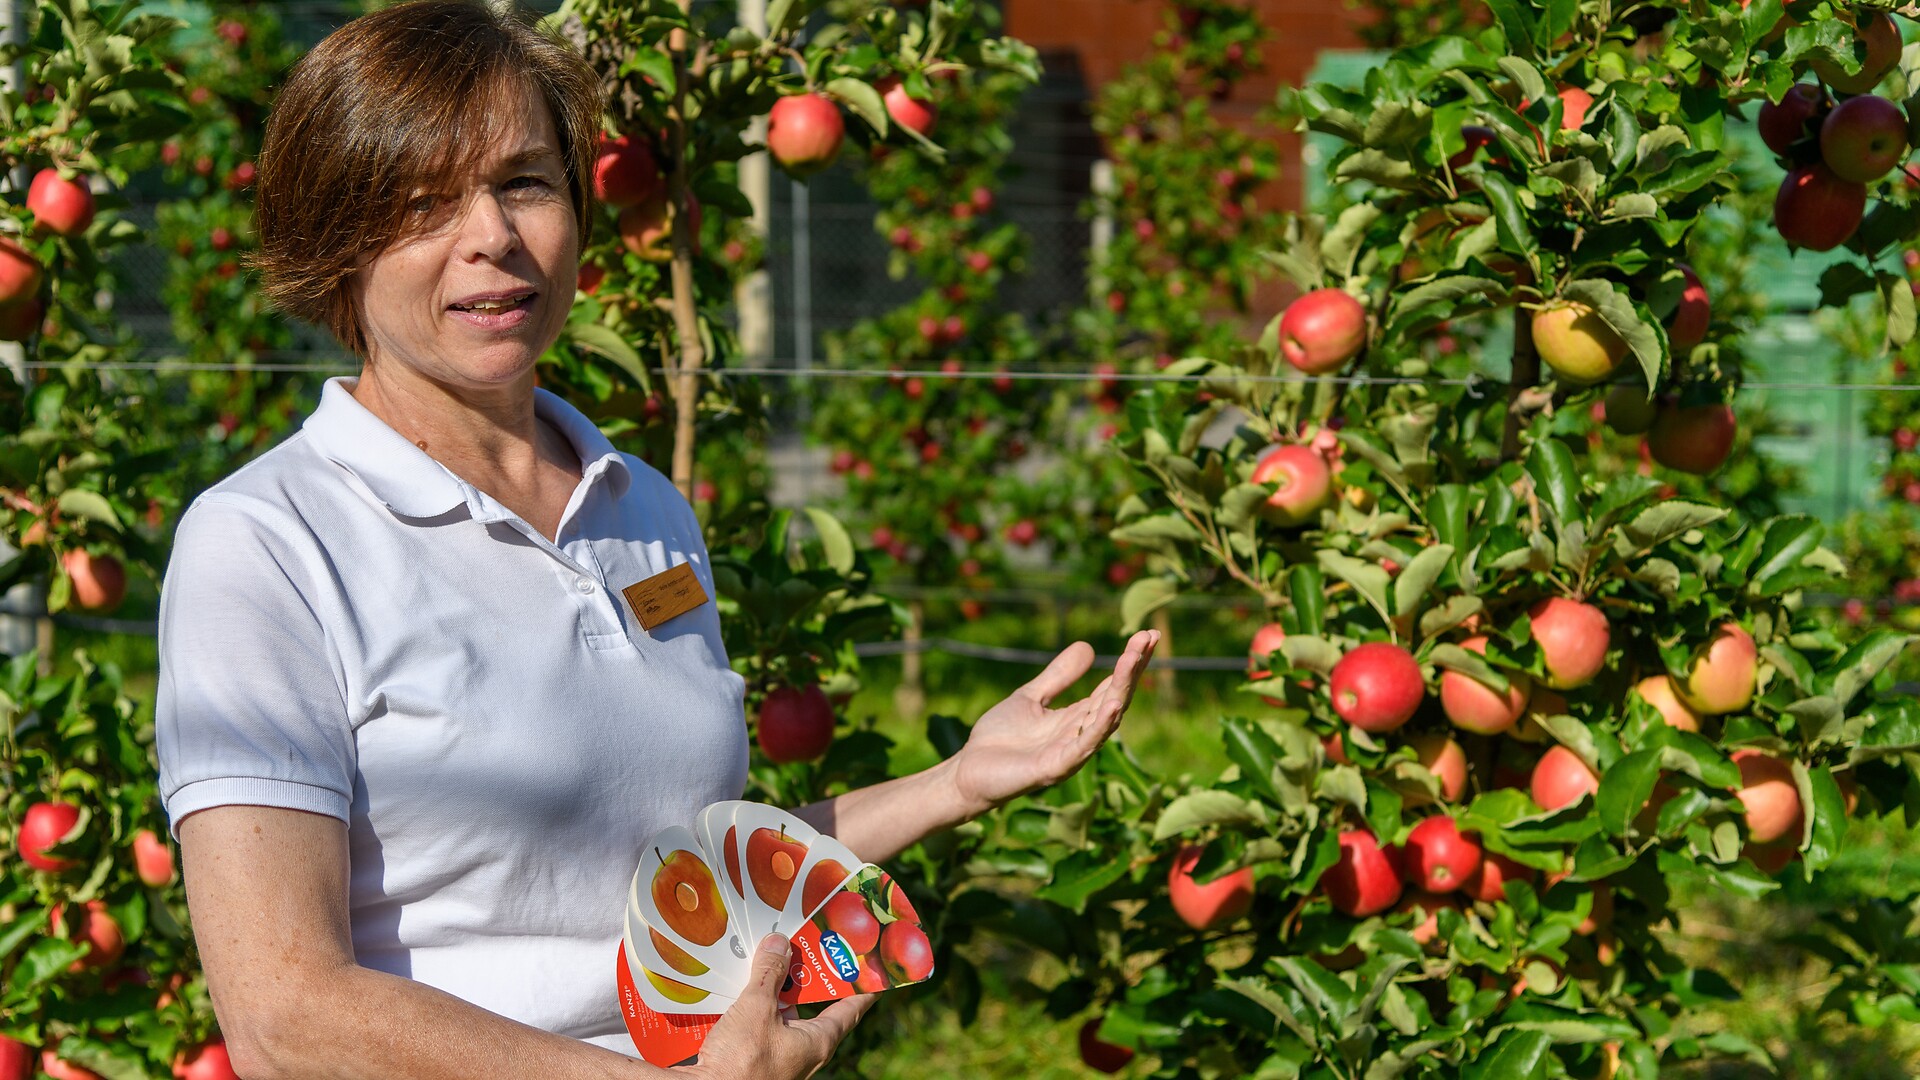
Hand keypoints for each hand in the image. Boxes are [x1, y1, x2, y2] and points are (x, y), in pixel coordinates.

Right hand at [685, 935, 873, 1079]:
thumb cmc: (740, 1062)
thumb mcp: (756, 1008)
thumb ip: (769, 972)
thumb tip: (779, 943)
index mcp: (818, 1040)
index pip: (850, 1008)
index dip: (861, 985)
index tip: (869, 967)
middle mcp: (803, 1049)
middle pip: (810, 1004)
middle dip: (804, 974)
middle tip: (805, 943)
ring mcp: (778, 1053)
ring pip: (780, 1011)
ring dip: (772, 987)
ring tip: (765, 955)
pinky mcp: (754, 1055)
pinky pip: (759, 1022)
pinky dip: (752, 1003)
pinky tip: (738, 983)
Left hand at [949, 629, 1159, 812]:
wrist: (968, 771)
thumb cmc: (998, 740)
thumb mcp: (1030, 697)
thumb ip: (1058, 677)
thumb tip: (1088, 646)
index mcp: (1076, 718)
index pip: (1111, 687)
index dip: (1130, 663)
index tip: (1148, 635)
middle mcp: (1080, 735)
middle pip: (1115, 698)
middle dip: (1132, 669)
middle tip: (1150, 638)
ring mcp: (1071, 753)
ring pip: (1105, 719)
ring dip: (1121, 690)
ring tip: (1133, 660)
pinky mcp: (1055, 768)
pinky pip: (1083, 746)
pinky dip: (1100, 726)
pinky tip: (1113, 704)